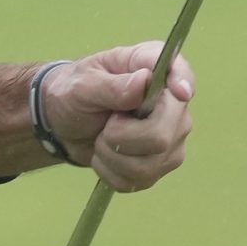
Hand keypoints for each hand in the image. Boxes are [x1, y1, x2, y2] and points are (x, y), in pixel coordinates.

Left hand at [40, 42, 195, 193]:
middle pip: (164, 133)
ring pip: (151, 163)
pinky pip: (141, 180)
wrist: (63, 124)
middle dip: (122, 137)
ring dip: (113, 157)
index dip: (183, 81)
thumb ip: (110, 85)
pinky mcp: (162, 162)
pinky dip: (112, 172)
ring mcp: (171, 134)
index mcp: (150, 66)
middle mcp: (171, 101)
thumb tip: (144, 80)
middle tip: (104, 127)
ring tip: (101, 139)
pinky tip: (105, 156)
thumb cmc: (74, 92)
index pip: (181, 70)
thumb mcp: (82, 84)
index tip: (179, 92)